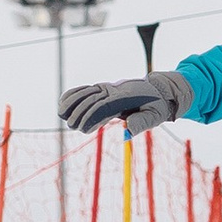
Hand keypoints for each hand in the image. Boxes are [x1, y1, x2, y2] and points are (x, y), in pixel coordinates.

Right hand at [60, 71, 193, 135]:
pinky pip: (87, 89)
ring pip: (87, 92)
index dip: (92, 116)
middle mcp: (115, 90)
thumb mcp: (156, 117)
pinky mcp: (106, 88)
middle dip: (80, 112)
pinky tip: (63, 102)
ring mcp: (109, 88)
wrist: (160, 90)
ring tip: (61, 113)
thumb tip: (125, 133)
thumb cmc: (158, 106)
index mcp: (126, 98)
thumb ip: (141, 123)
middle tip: (71, 126)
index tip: (82, 129)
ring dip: (73, 101)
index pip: (104, 106)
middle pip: (93, 99)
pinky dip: (74, 94)